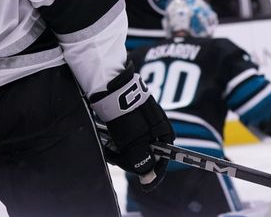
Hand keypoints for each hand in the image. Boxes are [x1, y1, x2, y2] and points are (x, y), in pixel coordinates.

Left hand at [90, 62, 174, 190]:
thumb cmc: (125, 115)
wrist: (110, 85)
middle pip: (145, 154)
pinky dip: (116, 140)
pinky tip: (106, 137)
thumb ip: (142, 161)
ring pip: (133, 145)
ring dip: (119, 150)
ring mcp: (143, 121)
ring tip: (107, 144)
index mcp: (164, 134)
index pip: (160, 161)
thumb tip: (148, 178)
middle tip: (113, 155)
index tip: (143, 184)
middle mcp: (156, 128)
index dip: (150, 173)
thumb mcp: (134, 141)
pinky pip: (125, 135)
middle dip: (128, 159)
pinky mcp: (130, 116)